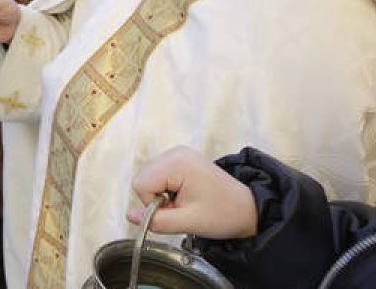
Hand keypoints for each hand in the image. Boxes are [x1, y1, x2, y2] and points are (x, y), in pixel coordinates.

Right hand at [127, 146, 257, 239]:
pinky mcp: (179, 160)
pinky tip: (184, 196)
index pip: (141, 184)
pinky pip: (157, 176)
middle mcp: (175, 153)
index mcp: (178, 162)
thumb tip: (130, 215)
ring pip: (148, 178)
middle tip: (181, 207)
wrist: (246, 209)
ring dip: (161, 195)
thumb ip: (156, 220)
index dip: (152, 203)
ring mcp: (177, 155)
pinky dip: (166, 190)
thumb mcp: (188, 222)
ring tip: (184, 202)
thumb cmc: (224, 213)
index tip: (174, 210)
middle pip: (143, 179)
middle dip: (156, 199)